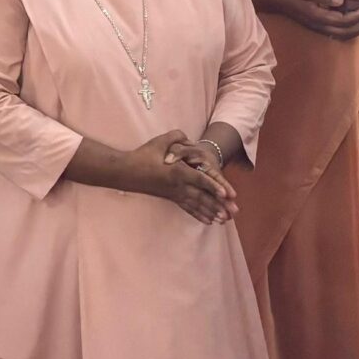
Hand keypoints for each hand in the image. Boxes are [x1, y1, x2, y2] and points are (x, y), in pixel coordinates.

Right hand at [118, 129, 236, 224]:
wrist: (126, 172)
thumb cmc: (143, 156)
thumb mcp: (160, 141)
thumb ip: (178, 137)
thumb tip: (190, 139)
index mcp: (177, 172)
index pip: (200, 180)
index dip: (214, 186)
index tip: (227, 194)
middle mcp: (178, 185)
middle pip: (202, 196)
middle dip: (219, 204)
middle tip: (233, 212)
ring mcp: (174, 193)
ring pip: (196, 205)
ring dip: (211, 212)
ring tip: (224, 220)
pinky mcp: (170, 198)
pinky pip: (187, 208)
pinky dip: (199, 215)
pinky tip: (209, 221)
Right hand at [258, 0, 358, 39]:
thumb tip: (341, 1)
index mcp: (315, 16)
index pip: (342, 20)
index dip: (357, 16)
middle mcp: (317, 25)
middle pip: (344, 31)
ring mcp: (316, 27)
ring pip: (341, 35)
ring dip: (357, 30)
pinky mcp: (315, 25)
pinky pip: (335, 32)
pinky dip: (348, 30)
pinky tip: (355, 24)